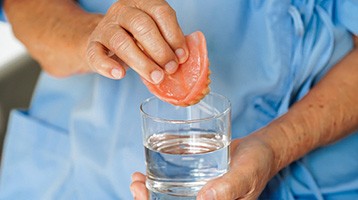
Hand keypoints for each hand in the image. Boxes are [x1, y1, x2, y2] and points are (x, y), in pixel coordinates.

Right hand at [86, 0, 188, 82]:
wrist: (105, 43)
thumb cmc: (137, 39)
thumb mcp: (155, 34)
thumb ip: (169, 41)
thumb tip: (185, 57)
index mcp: (142, 3)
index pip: (161, 12)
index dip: (174, 35)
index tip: (182, 56)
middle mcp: (123, 11)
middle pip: (142, 25)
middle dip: (160, 50)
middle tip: (171, 69)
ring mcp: (105, 27)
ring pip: (121, 41)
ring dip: (142, 62)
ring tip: (156, 77)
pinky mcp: (92, 45)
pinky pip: (97, 54)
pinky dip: (108, 66)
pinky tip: (120, 74)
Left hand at [130, 136, 275, 199]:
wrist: (260, 149)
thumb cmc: (257, 162)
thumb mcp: (245, 173)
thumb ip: (229, 187)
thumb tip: (203, 199)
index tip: (143, 198)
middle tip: (136, 186)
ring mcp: (200, 197)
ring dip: (148, 193)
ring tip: (136, 179)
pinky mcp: (196, 184)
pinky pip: (173, 186)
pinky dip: (156, 181)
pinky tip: (144, 173)